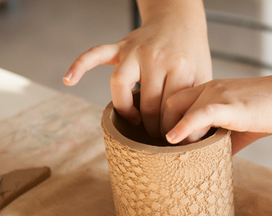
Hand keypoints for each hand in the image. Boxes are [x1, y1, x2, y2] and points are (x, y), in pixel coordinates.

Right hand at [63, 3, 210, 140]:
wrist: (179, 21)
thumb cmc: (191, 54)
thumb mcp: (203, 77)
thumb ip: (195, 103)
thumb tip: (190, 137)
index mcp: (179, 69)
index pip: (169, 110)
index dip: (168, 129)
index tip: (169, 137)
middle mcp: (155, 59)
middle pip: (147, 104)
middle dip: (151, 126)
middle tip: (154, 135)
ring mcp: (134, 51)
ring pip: (119, 85)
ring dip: (125, 109)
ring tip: (134, 120)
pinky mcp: (119, 46)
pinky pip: (95, 54)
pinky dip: (79, 66)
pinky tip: (68, 79)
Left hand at [165, 74, 271, 150]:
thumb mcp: (243, 128)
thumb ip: (225, 142)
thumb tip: (213, 162)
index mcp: (212, 90)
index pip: (176, 100)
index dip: (167, 121)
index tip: (166, 143)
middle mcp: (210, 87)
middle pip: (169, 102)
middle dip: (162, 126)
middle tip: (167, 150)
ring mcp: (217, 94)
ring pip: (178, 109)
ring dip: (173, 131)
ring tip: (175, 153)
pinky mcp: (228, 105)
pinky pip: (198, 114)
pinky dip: (183, 127)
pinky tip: (173, 140)